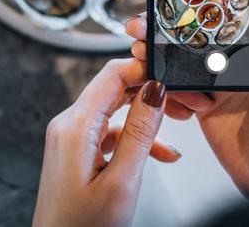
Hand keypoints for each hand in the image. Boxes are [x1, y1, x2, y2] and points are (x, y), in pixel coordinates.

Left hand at [32, 58, 174, 226]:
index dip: (144, 68)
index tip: (172, 73)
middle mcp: (68, 126)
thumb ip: (140, 132)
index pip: (112, 74)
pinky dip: (134, 139)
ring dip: (146, 120)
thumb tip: (155, 90)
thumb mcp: (121, 181)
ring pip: (115, 111)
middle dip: (150, 92)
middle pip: (114, 88)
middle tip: (181, 102)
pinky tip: (159, 155)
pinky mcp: (76, 153)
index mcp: (74, 127)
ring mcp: (70, 139)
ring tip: (173, 137)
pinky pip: (110, 133)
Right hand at [126, 0, 248, 193]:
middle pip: (200, 21)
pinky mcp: (203, 106)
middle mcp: (239, 58)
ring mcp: (219, 81)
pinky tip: (150, 78)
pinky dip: (159, 81)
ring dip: (156, 42)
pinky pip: (175, 88)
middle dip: (168, 3)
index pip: (234, 4)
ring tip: (138, 39)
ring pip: (180, 52)